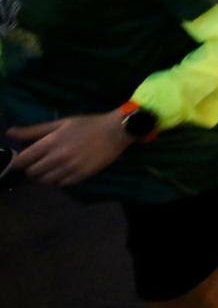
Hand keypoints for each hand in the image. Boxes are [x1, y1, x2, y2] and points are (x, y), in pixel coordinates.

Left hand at [7, 111, 132, 186]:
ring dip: (47, 174)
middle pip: (33, 172)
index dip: (20, 160)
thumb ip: (34, 130)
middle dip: (34, 167)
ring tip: (55, 165)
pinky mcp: (82, 175)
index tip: (25, 158)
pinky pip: (62, 184)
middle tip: (42, 160)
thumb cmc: (88, 124)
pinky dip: (61, 179)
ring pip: (46, 180)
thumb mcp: (61, 123)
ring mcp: (70, 168)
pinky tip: (67, 169)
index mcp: (51, 142)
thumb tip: (9, 133)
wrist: (116, 131)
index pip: (23, 159)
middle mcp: (58, 157)